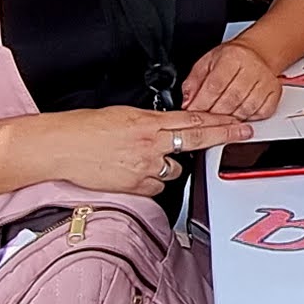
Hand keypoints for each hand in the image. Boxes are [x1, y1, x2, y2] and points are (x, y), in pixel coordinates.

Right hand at [12, 103, 244, 199]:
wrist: (61, 146)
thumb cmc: (84, 128)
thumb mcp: (122, 115)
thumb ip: (148, 122)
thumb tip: (165, 128)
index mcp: (147, 121)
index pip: (193, 120)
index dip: (220, 120)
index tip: (239, 120)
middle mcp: (150, 143)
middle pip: (196, 140)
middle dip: (223, 136)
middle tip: (242, 133)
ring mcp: (144, 166)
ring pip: (174, 170)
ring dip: (170, 166)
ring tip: (151, 159)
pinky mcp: (135, 186)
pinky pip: (154, 188)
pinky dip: (150, 183)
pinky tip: (136, 174)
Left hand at [178, 35, 292, 121]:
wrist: (257, 53)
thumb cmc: (231, 59)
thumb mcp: (207, 63)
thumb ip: (193, 82)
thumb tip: (187, 102)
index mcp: (232, 57)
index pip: (215, 85)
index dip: (202, 103)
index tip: (193, 113)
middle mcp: (252, 68)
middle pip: (231, 99)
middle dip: (214, 114)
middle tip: (204, 121)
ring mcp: (265, 81)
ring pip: (246, 109)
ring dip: (230, 119)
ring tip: (220, 119)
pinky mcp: (275, 92)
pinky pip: (261, 113)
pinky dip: (248, 119)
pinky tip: (238, 116)